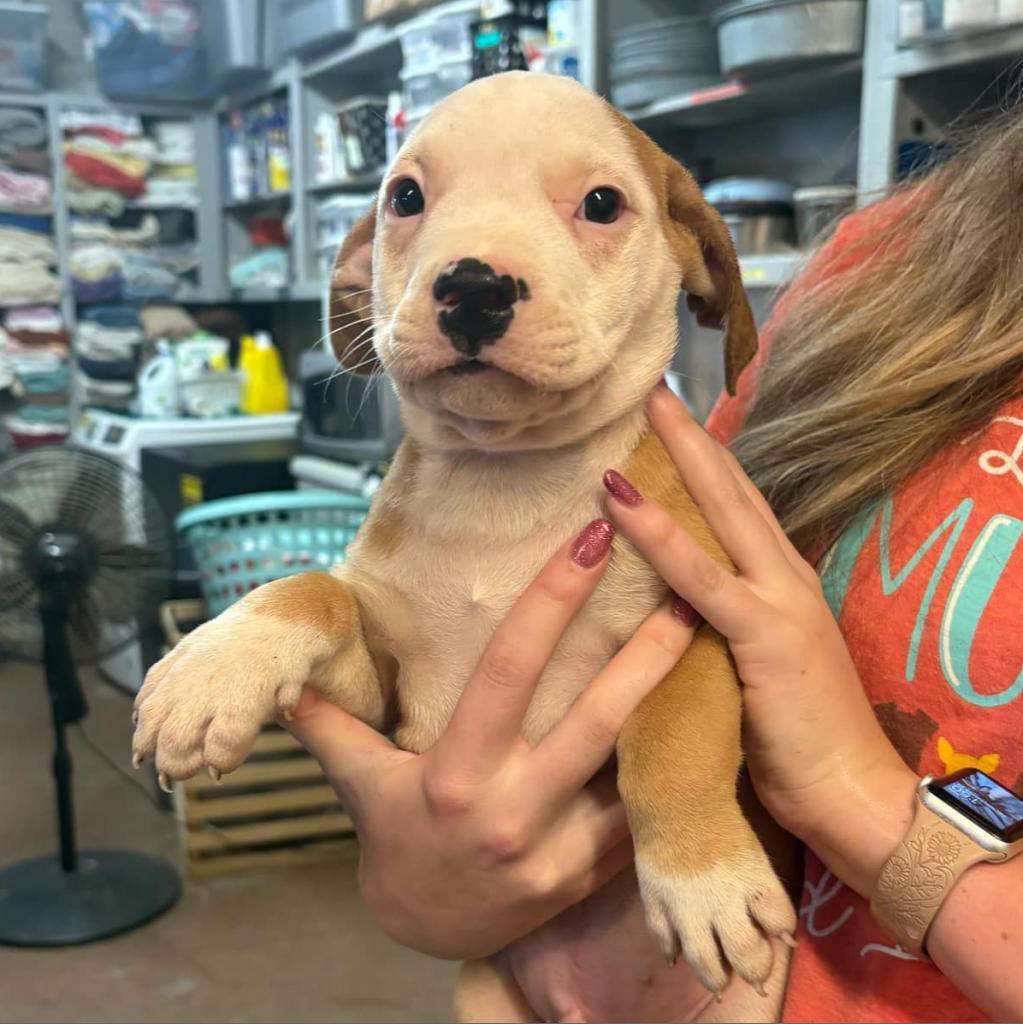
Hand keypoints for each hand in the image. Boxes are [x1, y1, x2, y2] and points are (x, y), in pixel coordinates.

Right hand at [286, 519, 697, 959]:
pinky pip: (639, 816)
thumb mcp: (359, 782)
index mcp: (454, 771)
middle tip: (691, 587)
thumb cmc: (396, 838)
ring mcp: (557, 852)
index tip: (590, 539)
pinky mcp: (589, 877)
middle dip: (648, 652)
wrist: (427, 933)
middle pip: (595, 720)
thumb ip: (328, 723)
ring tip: (716, 643)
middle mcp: (510, 810)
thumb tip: (286, 674)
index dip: (552, 601)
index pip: (509, 669)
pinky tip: (708, 717)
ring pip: (632, 770)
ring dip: (676, 708)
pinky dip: (670, 768)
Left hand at [603, 384, 916, 896]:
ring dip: (680, 458)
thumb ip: (726, 625)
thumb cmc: (798, 741)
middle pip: (734, 492)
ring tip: (646, 411)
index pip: (740, 510)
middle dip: (695, 437)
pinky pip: (698, 577)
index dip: (708, 463)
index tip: (675, 424)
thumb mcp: (758, 666)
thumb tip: (676, 604)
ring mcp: (777, 601)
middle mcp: (784, 578)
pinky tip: (620, 501)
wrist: (852, 796)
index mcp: (782, 585)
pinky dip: (658, 535)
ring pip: (721, 514)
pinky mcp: (763, 634)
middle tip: (657, 387)